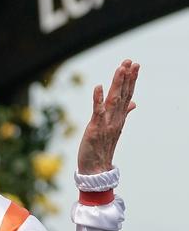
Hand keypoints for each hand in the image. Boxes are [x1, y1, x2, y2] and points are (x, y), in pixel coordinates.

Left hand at [77, 59, 138, 173]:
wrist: (96, 169)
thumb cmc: (102, 149)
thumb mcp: (113, 129)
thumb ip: (123, 114)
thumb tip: (134, 103)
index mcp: (119, 118)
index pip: (127, 96)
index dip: (131, 80)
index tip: (134, 65)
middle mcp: (115, 119)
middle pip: (123, 95)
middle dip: (127, 78)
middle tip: (131, 61)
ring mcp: (106, 123)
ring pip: (113, 100)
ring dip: (117, 84)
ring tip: (121, 68)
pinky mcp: (95, 128)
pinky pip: (97, 111)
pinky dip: (98, 99)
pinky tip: (98, 87)